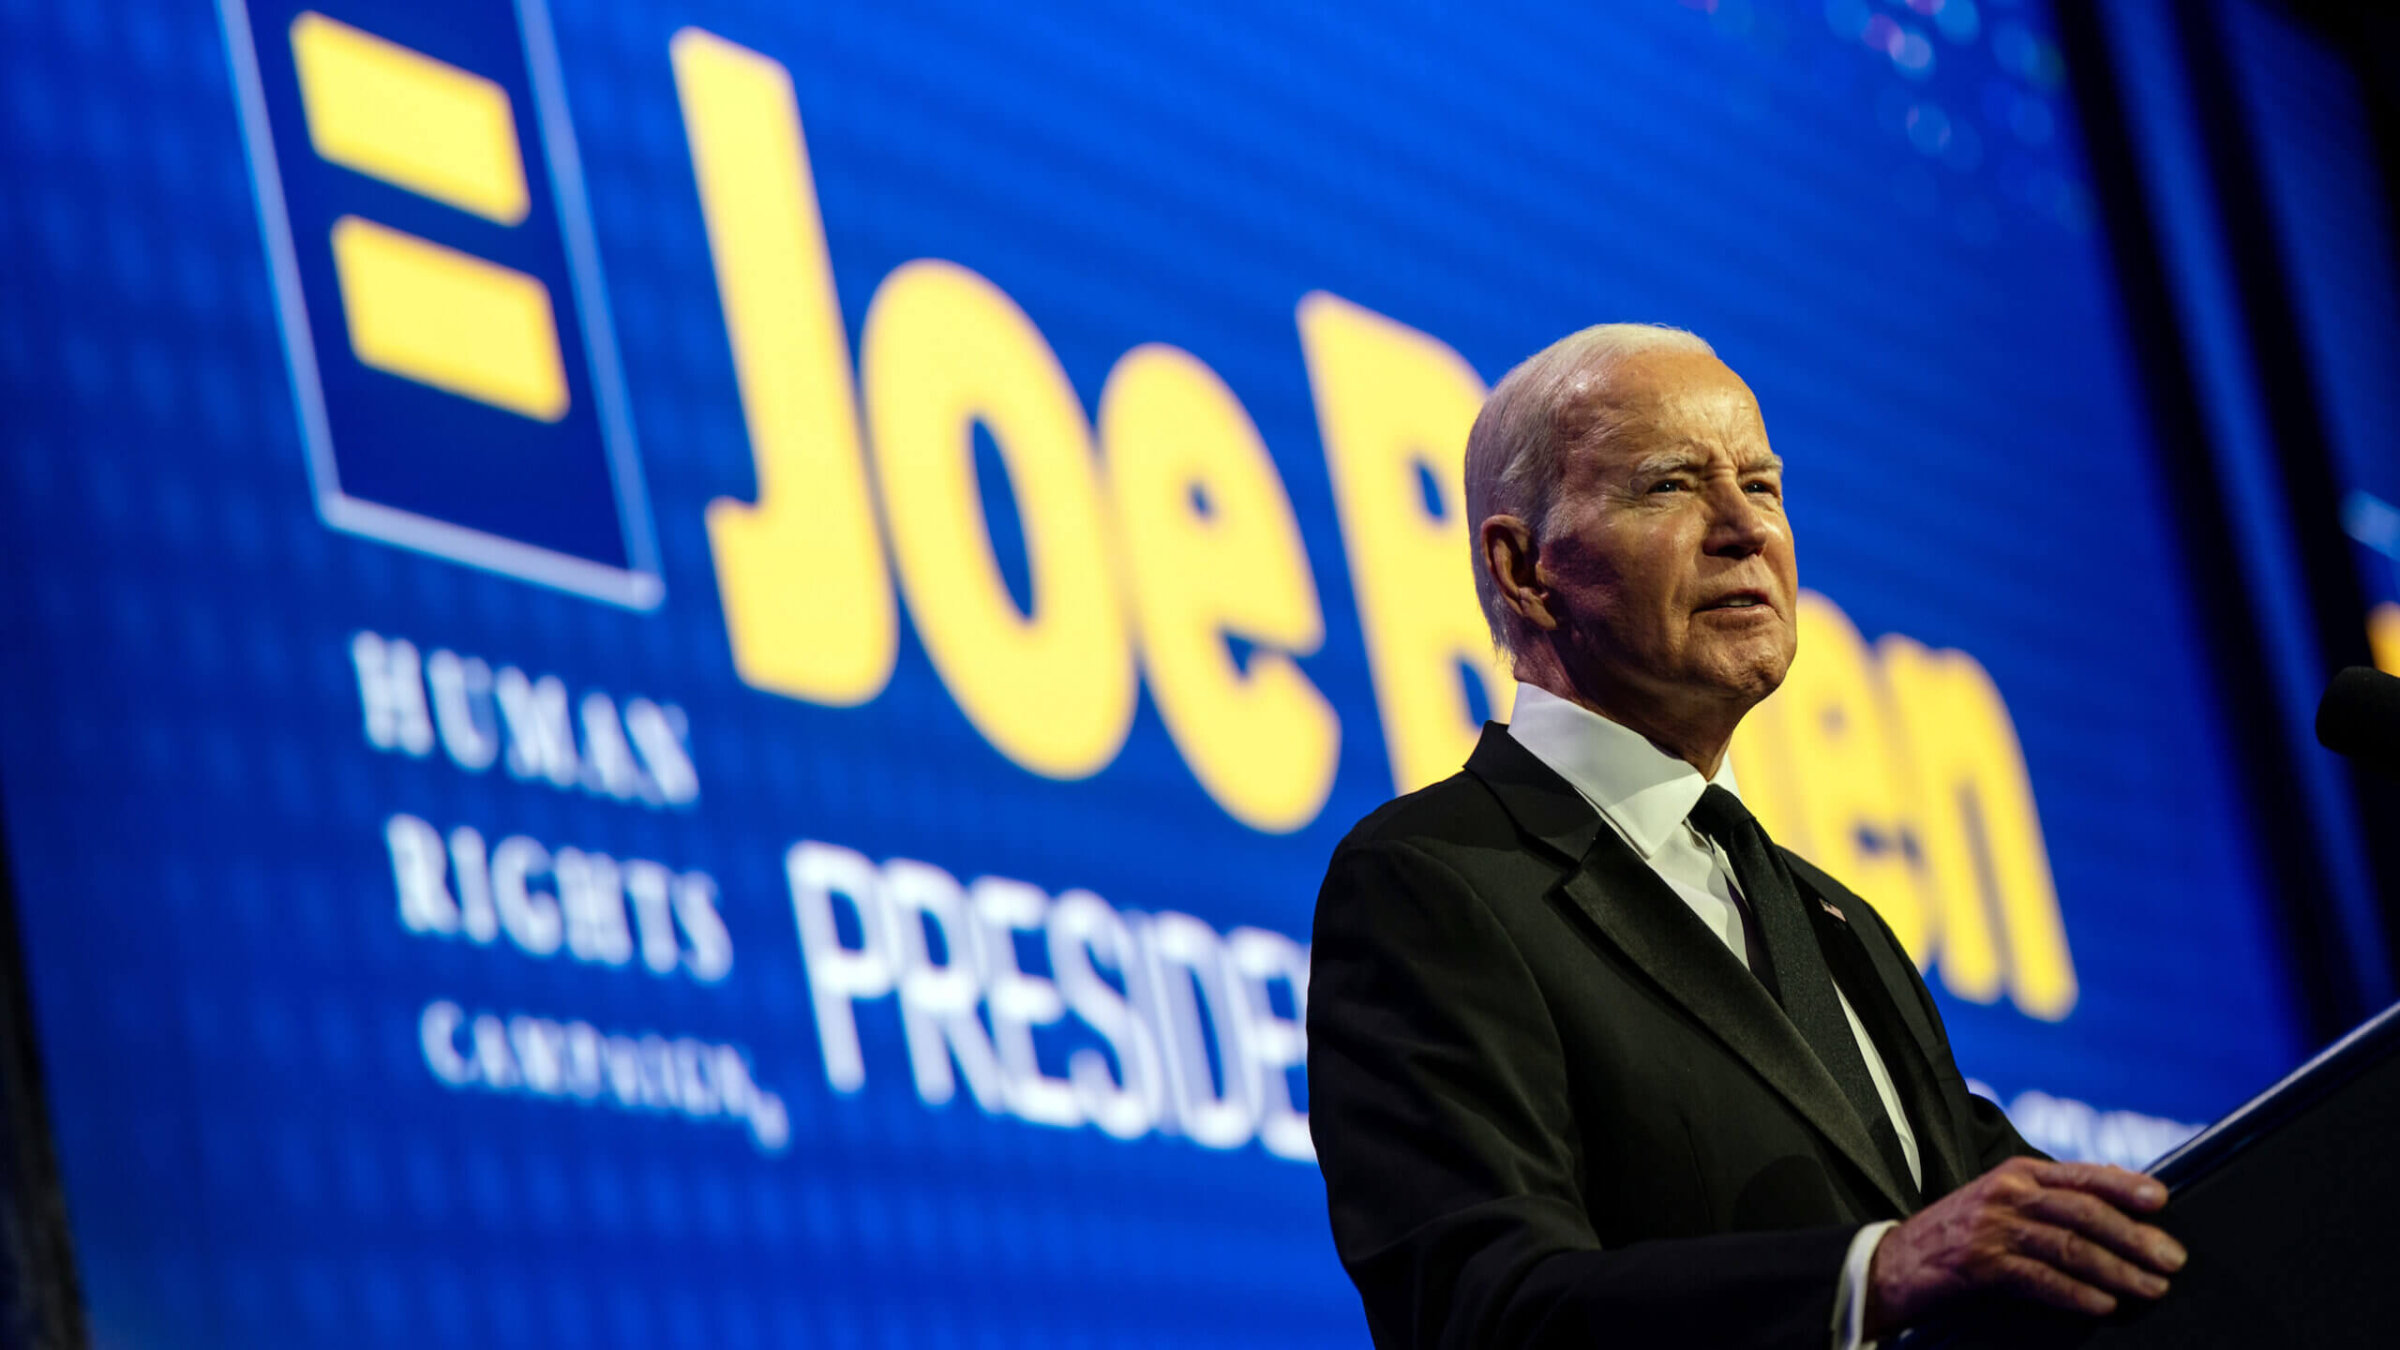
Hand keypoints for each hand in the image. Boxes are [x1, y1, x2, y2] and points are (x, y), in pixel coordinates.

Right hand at [1863, 1158, 2186, 1336]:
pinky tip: (2102, 1305)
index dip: (2123, 1185)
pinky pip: (2039, 1278)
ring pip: (2068, 1245)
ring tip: (2150, 1287)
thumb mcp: (2003, 1202)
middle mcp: (2007, 1193)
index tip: (2161, 1199)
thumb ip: (2053, 1195)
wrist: (1895, 1262)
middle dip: (2133, 1236)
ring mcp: (1992, 1227)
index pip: (2081, 1175)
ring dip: (2116, 1269)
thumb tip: (2117, 1186)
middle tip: (2171, 1259)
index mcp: (2017, 1173)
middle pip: (2083, 1211)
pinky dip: (2075, 1293)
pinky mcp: (1980, 1264)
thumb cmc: (1958, 1234)